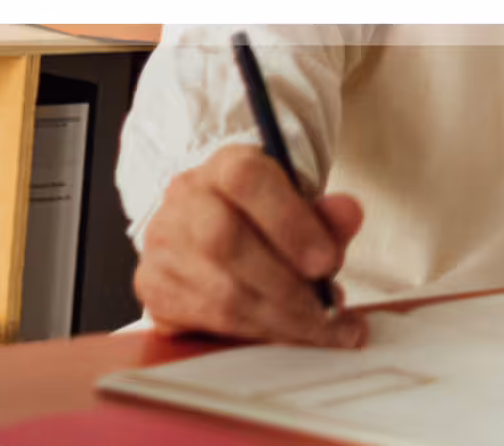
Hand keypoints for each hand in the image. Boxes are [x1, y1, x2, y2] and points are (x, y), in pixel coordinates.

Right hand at [134, 145, 369, 348]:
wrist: (217, 236)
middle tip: (328, 311)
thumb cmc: (266, 226)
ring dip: (279, 321)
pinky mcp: (154, 287)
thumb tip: (348, 213)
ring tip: (322, 331)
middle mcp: (185, 198)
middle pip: (224, 241)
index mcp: (224, 166)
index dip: (289, 222)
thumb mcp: (302, 212)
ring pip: (219, 292)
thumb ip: (327, 216)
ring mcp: (162, 244)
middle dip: (286, 287)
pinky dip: (255, 336)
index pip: (246, 178)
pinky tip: (286, 337)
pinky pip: (206, 321)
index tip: (326, 262)